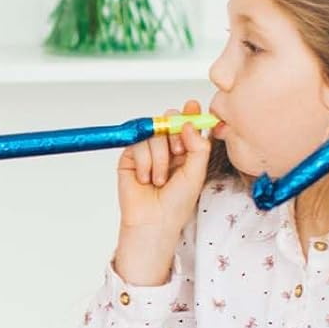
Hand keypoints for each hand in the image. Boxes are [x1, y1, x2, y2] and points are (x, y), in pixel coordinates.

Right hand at [113, 99, 209, 285]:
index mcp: (186, 150)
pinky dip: (144, 162)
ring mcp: (147, 151)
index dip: (190, 114)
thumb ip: (198, 146)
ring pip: (153, 132)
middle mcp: (166, 148)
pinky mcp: (129, 156)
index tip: (193, 106)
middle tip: (179, 152)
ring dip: (159, 157)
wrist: (153, 221)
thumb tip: (188, 122)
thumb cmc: (176, 203)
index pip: (187, 125)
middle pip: (168, 121)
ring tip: (160, 179)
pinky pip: (137, 143)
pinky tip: (146, 178)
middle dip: (174, 134)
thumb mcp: (197, 173)